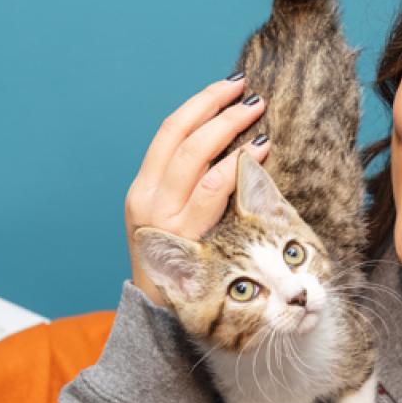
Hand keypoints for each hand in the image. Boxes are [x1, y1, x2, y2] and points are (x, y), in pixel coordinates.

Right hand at [124, 75, 268, 305]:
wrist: (158, 316)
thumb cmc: (176, 265)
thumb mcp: (171, 219)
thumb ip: (188, 185)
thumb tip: (226, 142)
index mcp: (143, 188)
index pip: (171, 131)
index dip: (201, 103)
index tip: (229, 86)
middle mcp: (148, 198)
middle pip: (185, 138)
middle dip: (220, 111)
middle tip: (252, 98)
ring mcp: (165, 218)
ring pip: (198, 159)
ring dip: (230, 132)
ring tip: (258, 119)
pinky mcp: (186, 238)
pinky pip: (213, 192)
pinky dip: (235, 167)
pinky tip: (257, 155)